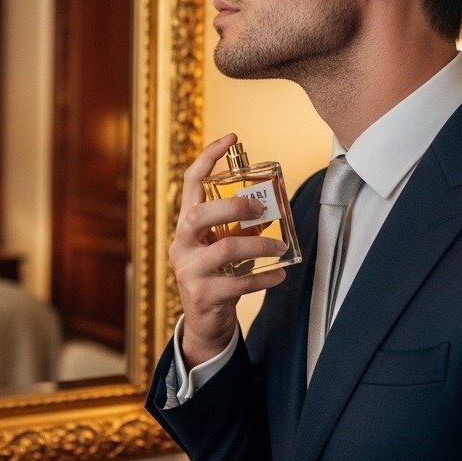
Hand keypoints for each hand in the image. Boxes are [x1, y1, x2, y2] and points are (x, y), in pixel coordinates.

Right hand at [170, 133, 287, 365]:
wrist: (203, 322)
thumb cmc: (215, 277)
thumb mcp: (223, 248)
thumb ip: (239, 228)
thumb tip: (267, 209)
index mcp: (186, 227)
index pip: (190, 184)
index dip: (208, 158)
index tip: (230, 138)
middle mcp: (182, 245)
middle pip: (199, 216)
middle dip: (233, 207)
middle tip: (261, 208)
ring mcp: (188, 270)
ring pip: (225, 249)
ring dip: (260, 246)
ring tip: (280, 249)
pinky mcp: (203, 294)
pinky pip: (238, 282)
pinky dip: (263, 279)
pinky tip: (279, 276)